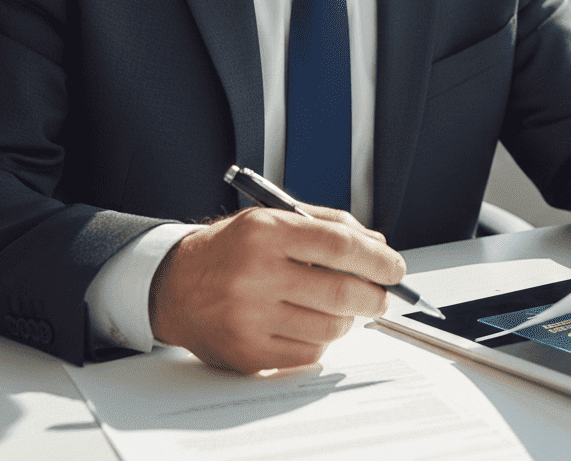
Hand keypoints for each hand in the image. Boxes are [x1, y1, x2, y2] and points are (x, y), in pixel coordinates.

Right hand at [149, 205, 406, 373]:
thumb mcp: (275, 217)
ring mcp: (250, 317)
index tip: (395, 268)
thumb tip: (377, 244)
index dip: (377, 259)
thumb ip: (329, 225)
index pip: (339, 245)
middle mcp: (256, 274)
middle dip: (375, 296)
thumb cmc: (232, 248)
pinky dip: (322, 340)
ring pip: (329, 326)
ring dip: (348, 319)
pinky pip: (307, 353)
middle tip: (382, 296)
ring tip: (341, 307)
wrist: (176, 285)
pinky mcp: (247, 352)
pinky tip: (312, 324)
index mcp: (266, 232)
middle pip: (340, 292)